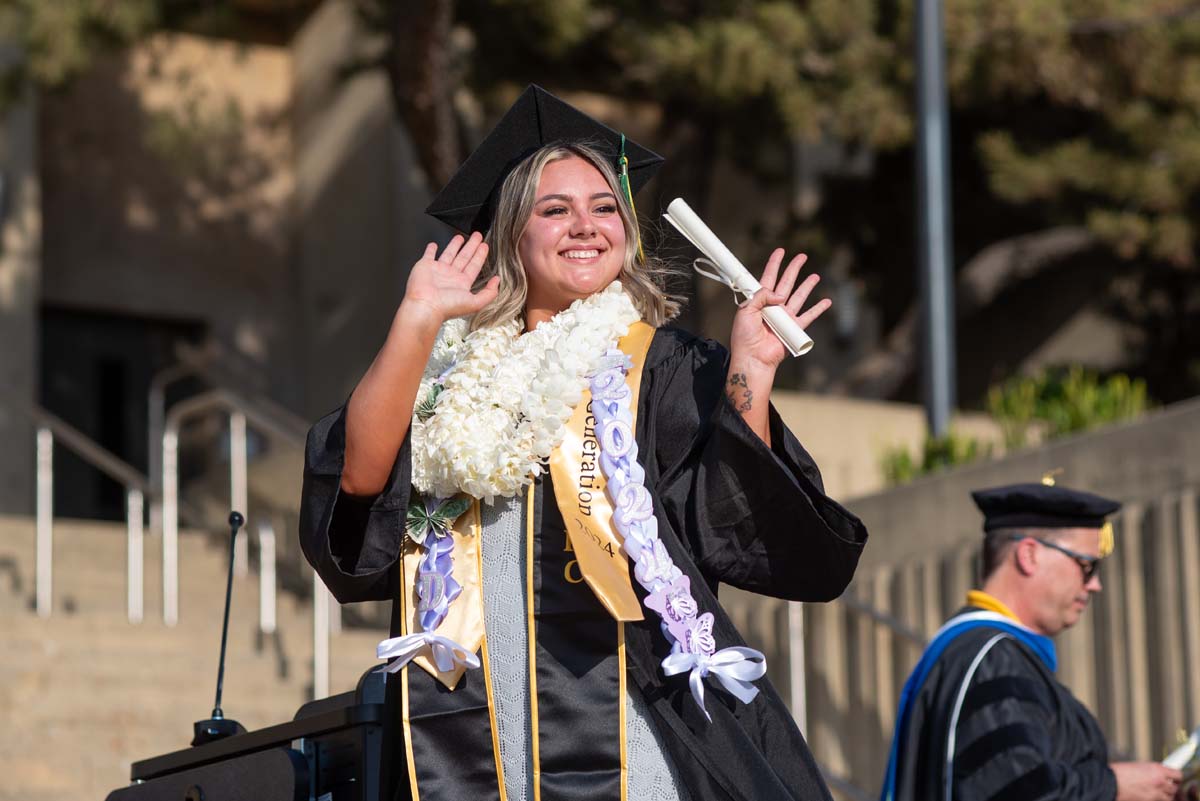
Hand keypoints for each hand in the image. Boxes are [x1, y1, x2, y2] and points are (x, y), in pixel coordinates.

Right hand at [400, 232, 499, 326]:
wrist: (425, 306)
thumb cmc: (447, 306)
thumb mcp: (475, 303)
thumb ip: (489, 293)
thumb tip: (497, 281)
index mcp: (462, 284)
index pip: (474, 266)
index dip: (480, 255)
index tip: (484, 246)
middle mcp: (451, 277)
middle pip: (464, 257)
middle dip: (471, 246)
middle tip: (477, 236)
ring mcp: (438, 271)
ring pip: (449, 254)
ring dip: (454, 245)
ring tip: (460, 237)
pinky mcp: (425, 266)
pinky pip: (429, 255)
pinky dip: (430, 250)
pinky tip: (433, 245)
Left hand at [729, 248, 830, 373]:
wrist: (753, 358)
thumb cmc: (744, 336)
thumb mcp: (745, 310)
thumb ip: (761, 296)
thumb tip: (780, 294)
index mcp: (759, 301)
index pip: (768, 277)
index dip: (774, 264)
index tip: (780, 251)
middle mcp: (773, 307)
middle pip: (786, 283)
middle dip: (794, 269)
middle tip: (802, 256)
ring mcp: (785, 317)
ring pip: (799, 297)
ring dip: (807, 286)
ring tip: (816, 276)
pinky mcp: (794, 328)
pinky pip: (808, 316)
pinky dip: (818, 309)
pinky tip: (826, 301)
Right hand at [1113, 761, 1182, 800]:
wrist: (1109, 783)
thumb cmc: (1119, 773)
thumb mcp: (1138, 766)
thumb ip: (1151, 771)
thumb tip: (1158, 775)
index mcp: (1157, 769)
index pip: (1178, 775)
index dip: (1175, 777)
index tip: (1173, 777)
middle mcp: (1160, 782)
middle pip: (1174, 788)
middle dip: (1170, 786)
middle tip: (1164, 785)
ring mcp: (1156, 795)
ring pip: (1169, 797)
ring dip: (1165, 795)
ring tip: (1156, 792)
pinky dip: (1157, 799)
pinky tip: (1149, 796)